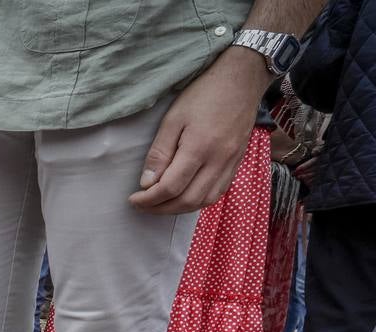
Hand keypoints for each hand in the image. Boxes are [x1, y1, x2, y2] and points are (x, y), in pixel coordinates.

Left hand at [129, 49, 269, 214]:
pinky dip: (199, 201)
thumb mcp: (173, 118)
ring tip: (161, 204)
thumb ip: (159, 152)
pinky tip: (185, 197)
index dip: (149, 199)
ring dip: (180, 209)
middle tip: (144, 205)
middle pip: (188, 200)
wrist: (242, 78)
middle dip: (161, 208)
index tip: (134, 200)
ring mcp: (231, 163)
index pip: (170, 187)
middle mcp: (218, 160)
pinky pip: (218, 192)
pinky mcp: (237, 162)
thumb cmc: (204, 93)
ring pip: (205, 201)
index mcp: (199, 148)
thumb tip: (147, 183)